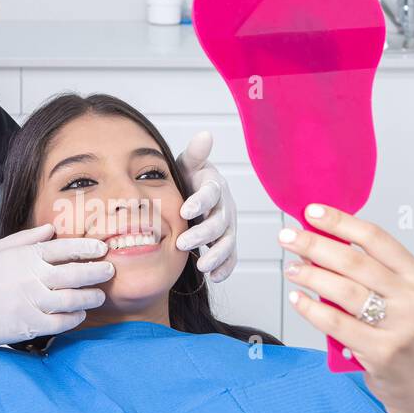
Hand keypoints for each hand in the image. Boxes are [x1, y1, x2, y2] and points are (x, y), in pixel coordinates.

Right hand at [0, 223, 113, 349]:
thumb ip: (26, 238)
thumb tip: (51, 229)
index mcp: (24, 256)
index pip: (64, 248)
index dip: (87, 248)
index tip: (101, 249)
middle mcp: (30, 277)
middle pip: (75, 273)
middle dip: (97, 271)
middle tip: (109, 271)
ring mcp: (29, 302)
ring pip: (72, 299)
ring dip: (90, 297)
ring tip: (98, 295)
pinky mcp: (26, 325)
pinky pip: (59, 322)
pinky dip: (74, 318)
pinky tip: (79, 314)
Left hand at [175, 130, 237, 282]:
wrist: (195, 197)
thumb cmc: (189, 180)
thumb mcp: (188, 165)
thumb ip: (195, 154)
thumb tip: (205, 135)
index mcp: (214, 186)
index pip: (210, 193)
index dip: (199, 202)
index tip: (185, 211)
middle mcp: (225, 207)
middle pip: (218, 222)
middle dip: (202, 234)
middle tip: (182, 244)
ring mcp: (228, 227)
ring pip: (227, 242)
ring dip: (215, 255)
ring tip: (201, 266)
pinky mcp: (227, 244)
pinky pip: (231, 257)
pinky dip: (225, 268)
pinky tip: (215, 277)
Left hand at [279, 203, 413, 412]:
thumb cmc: (401, 333)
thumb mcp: (395, 297)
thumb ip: (364, 272)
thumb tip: (316, 243)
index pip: (375, 238)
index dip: (340, 221)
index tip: (312, 212)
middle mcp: (411, 298)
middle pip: (354, 261)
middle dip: (315, 245)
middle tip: (288, 237)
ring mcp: (398, 326)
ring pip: (344, 291)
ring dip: (311, 275)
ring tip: (291, 269)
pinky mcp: (381, 351)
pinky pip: (336, 324)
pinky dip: (312, 309)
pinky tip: (298, 299)